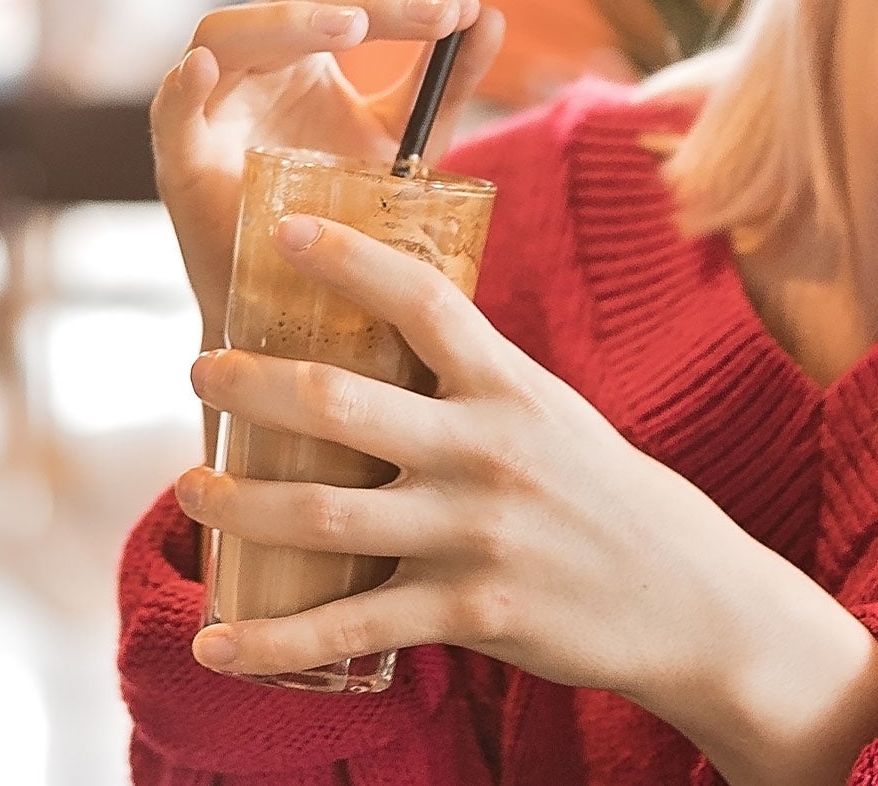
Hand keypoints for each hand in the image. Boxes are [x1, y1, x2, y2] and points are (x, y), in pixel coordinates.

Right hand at [150, 0, 504, 346]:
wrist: (302, 298)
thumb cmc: (344, 211)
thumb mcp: (404, 140)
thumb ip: (442, 84)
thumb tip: (492, 18)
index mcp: (300, 49)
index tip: (463, 6)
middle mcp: (254, 62)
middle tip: (440, 14)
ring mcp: (213, 104)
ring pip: (229, 32)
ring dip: (290, 23)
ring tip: (355, 29)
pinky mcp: (183, 159)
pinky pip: (170, 111)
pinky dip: (182, 85)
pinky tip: (207, 67)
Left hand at [175, 213, 727, 689]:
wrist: (686, 594)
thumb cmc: (607, 490)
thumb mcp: (553, 412)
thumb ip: (476, 382)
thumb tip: (396, 346)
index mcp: (510, 386)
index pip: (421, 299)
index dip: (347, 258)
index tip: (282, 233)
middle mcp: (487, 450)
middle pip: (339, 404)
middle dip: (251, 384)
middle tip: (200, 369)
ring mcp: (475, 533)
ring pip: (324, 514)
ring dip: (239, 504)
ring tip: (191, 488)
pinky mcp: (471, 610)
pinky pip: (352, 628)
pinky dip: (274, 640)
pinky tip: (217, 644)